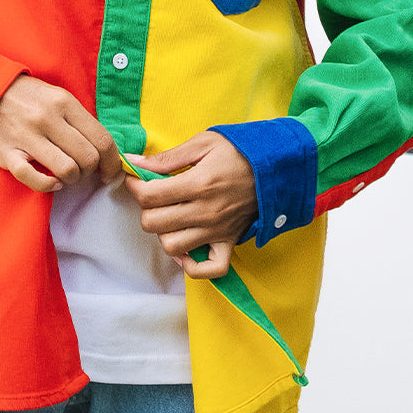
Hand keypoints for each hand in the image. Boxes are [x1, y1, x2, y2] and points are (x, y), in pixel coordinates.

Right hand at [0, 74, 121, 193]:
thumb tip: (105, 149)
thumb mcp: (58, 97)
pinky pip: (34, 180)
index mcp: (65, 103)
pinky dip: (48, 186)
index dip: (113, 161)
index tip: (112, 171)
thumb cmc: (27, 98)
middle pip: (88, 157)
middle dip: (93, 171)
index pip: (102, 139)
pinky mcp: (7, 154)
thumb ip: (80, 120)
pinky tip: (51, 182)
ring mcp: (26, 137)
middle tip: (87, 172)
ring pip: (67, 170)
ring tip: (68, 175)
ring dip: (73, 179)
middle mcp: (47, 119)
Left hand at [123, 131, 258, 279]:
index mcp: (198, 183)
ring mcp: (217, 231)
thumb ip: (168, 157)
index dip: (136, 187)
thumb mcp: (204, 143)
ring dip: (165, 233)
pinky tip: (187, 248)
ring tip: (172, 218)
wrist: (279, 166)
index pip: (149, 197)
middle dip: (147, 209)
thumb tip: (134, 161)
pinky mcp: (229, 242)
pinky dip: (193, 265)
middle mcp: (205, 212)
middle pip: (153, 224)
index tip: (139, 179)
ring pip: (172, 247)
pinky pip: (208, 269)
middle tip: (156, 197)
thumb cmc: (241, 151)